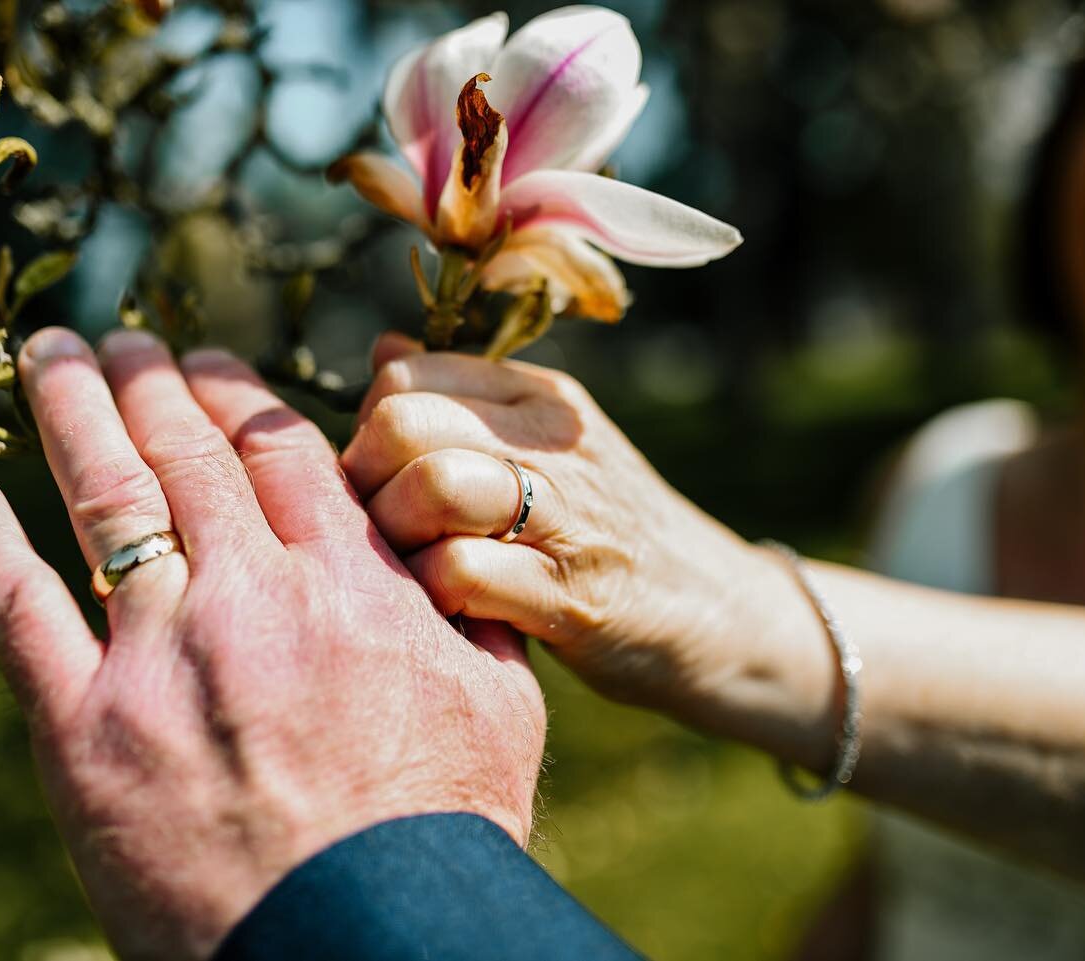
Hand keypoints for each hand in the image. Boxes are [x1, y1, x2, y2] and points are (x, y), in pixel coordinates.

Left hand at [0, 328, 545, 960]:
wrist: (364, 937)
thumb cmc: (446, 830)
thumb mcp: (502, 707)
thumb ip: (471, 612)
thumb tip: (457, 551)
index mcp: (349, 582)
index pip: (281, 450)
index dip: (238, 393)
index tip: (211, 362)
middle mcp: (250, 593)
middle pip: (187, 453)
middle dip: (152, 382)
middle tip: (123, 336)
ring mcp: (161, 653)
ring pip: (107, 499)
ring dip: (73, 414)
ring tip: (51, 355)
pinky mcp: (85, 727)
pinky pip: (18, 609)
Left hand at [341, 334, 760, 711]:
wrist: (716, 613)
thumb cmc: (608, 532)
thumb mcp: (549, 447)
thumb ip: (467, 401)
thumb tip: (384, 349)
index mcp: (540, 398)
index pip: (406, 374)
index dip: (369, 427)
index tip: (384, 477)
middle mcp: (552, 442)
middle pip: (403, 424)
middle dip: (367, 480)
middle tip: (385, 526)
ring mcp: (565, 516)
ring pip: (432, 486)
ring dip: (395, 534)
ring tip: (412, 563)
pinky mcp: (567, 595)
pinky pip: (460, 572)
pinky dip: (433, 592)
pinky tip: (450, 606)